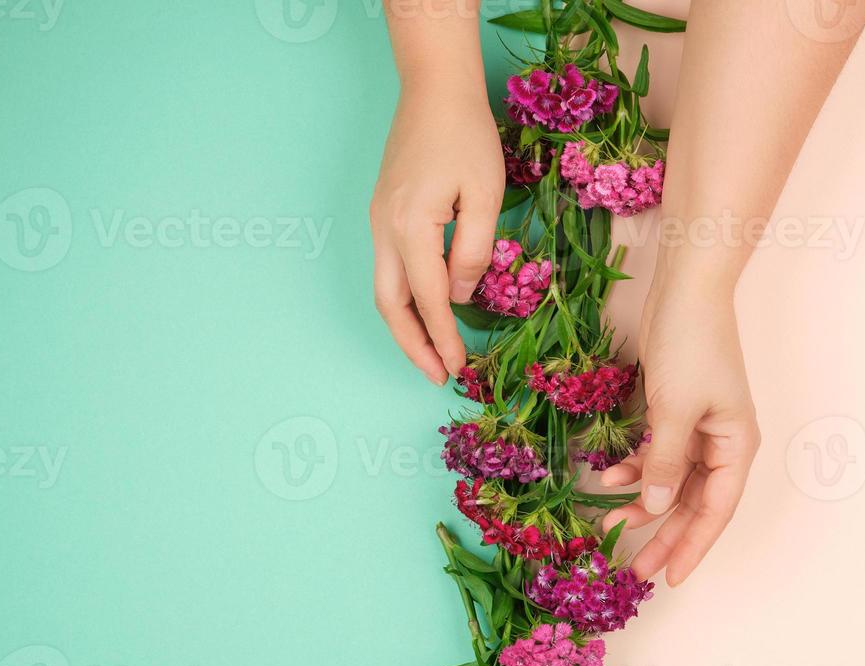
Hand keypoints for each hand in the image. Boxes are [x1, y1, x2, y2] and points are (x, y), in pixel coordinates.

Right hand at [371, 75, 504, 383]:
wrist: (434, 90)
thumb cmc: (466, 136)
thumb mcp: (485, 194)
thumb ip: (473, 249)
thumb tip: (462, 294)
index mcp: (410, 228)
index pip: (428, 299)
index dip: (444, 339)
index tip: (458, 369)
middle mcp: (385, 231)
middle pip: (390, 305)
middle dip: (413, 347)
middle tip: (438, 376)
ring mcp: (379, 223)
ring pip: (384, 290)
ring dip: (406, 328)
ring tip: (432, 355)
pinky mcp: (384, 215)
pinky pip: (389, 270)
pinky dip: (405, 301)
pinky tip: (427, 311)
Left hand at [601, 282, 761, 585]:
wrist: (686, 289)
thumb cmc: (692, 345)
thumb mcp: (675, 410)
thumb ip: (664, 463)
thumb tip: (657, 508)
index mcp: (736, 447)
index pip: (716, 511)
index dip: (694, 547)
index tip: (670, 578)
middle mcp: (722, 444)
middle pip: (694, 503)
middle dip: (665, 535)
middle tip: (636, 569)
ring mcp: (698, 428)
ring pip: (671, 482)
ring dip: (643, 502)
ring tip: (611, 525)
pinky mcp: (674, 412)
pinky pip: (657, 454)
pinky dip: (635, 467)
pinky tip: (608, 478)